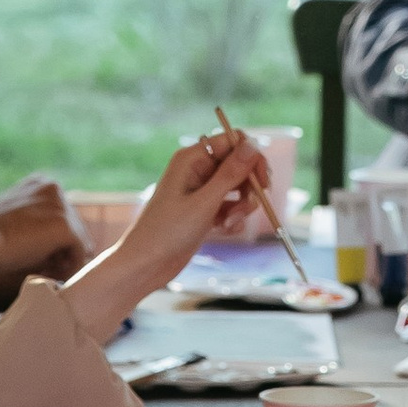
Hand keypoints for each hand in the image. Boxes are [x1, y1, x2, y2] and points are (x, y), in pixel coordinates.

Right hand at [0, 177, 90, 293]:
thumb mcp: (14, 219)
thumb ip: (35, 223)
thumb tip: (57, 248)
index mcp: (40, 183)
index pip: (62, 213)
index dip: (56, 239)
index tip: (47, 259)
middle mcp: (53, 188)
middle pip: (74, 225)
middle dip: (63, 250)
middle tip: (49, 270)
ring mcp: (60, 206)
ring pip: (79, 239)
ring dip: (66, 259)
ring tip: (50, 275)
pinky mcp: (65, 226)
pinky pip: (80, 252)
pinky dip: (71, 267)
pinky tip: (54, 278)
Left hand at [73, 126, 272, 327]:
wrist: (145, 265)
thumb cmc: (167, 231)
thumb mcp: (204, 202)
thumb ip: (230, 173)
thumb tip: (252, 145)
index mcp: (192, 158)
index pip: (233, 141)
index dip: (251, 157)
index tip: (261, 181)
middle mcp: (197, 170)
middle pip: (239, 164)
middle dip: (248, 186)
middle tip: (250, 205)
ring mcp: (201, 191)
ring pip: (237, 187)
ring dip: (242, 205)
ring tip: (230, 222)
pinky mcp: (205, 210)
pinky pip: (230, 205)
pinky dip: (233, 217)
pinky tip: (224, 230)